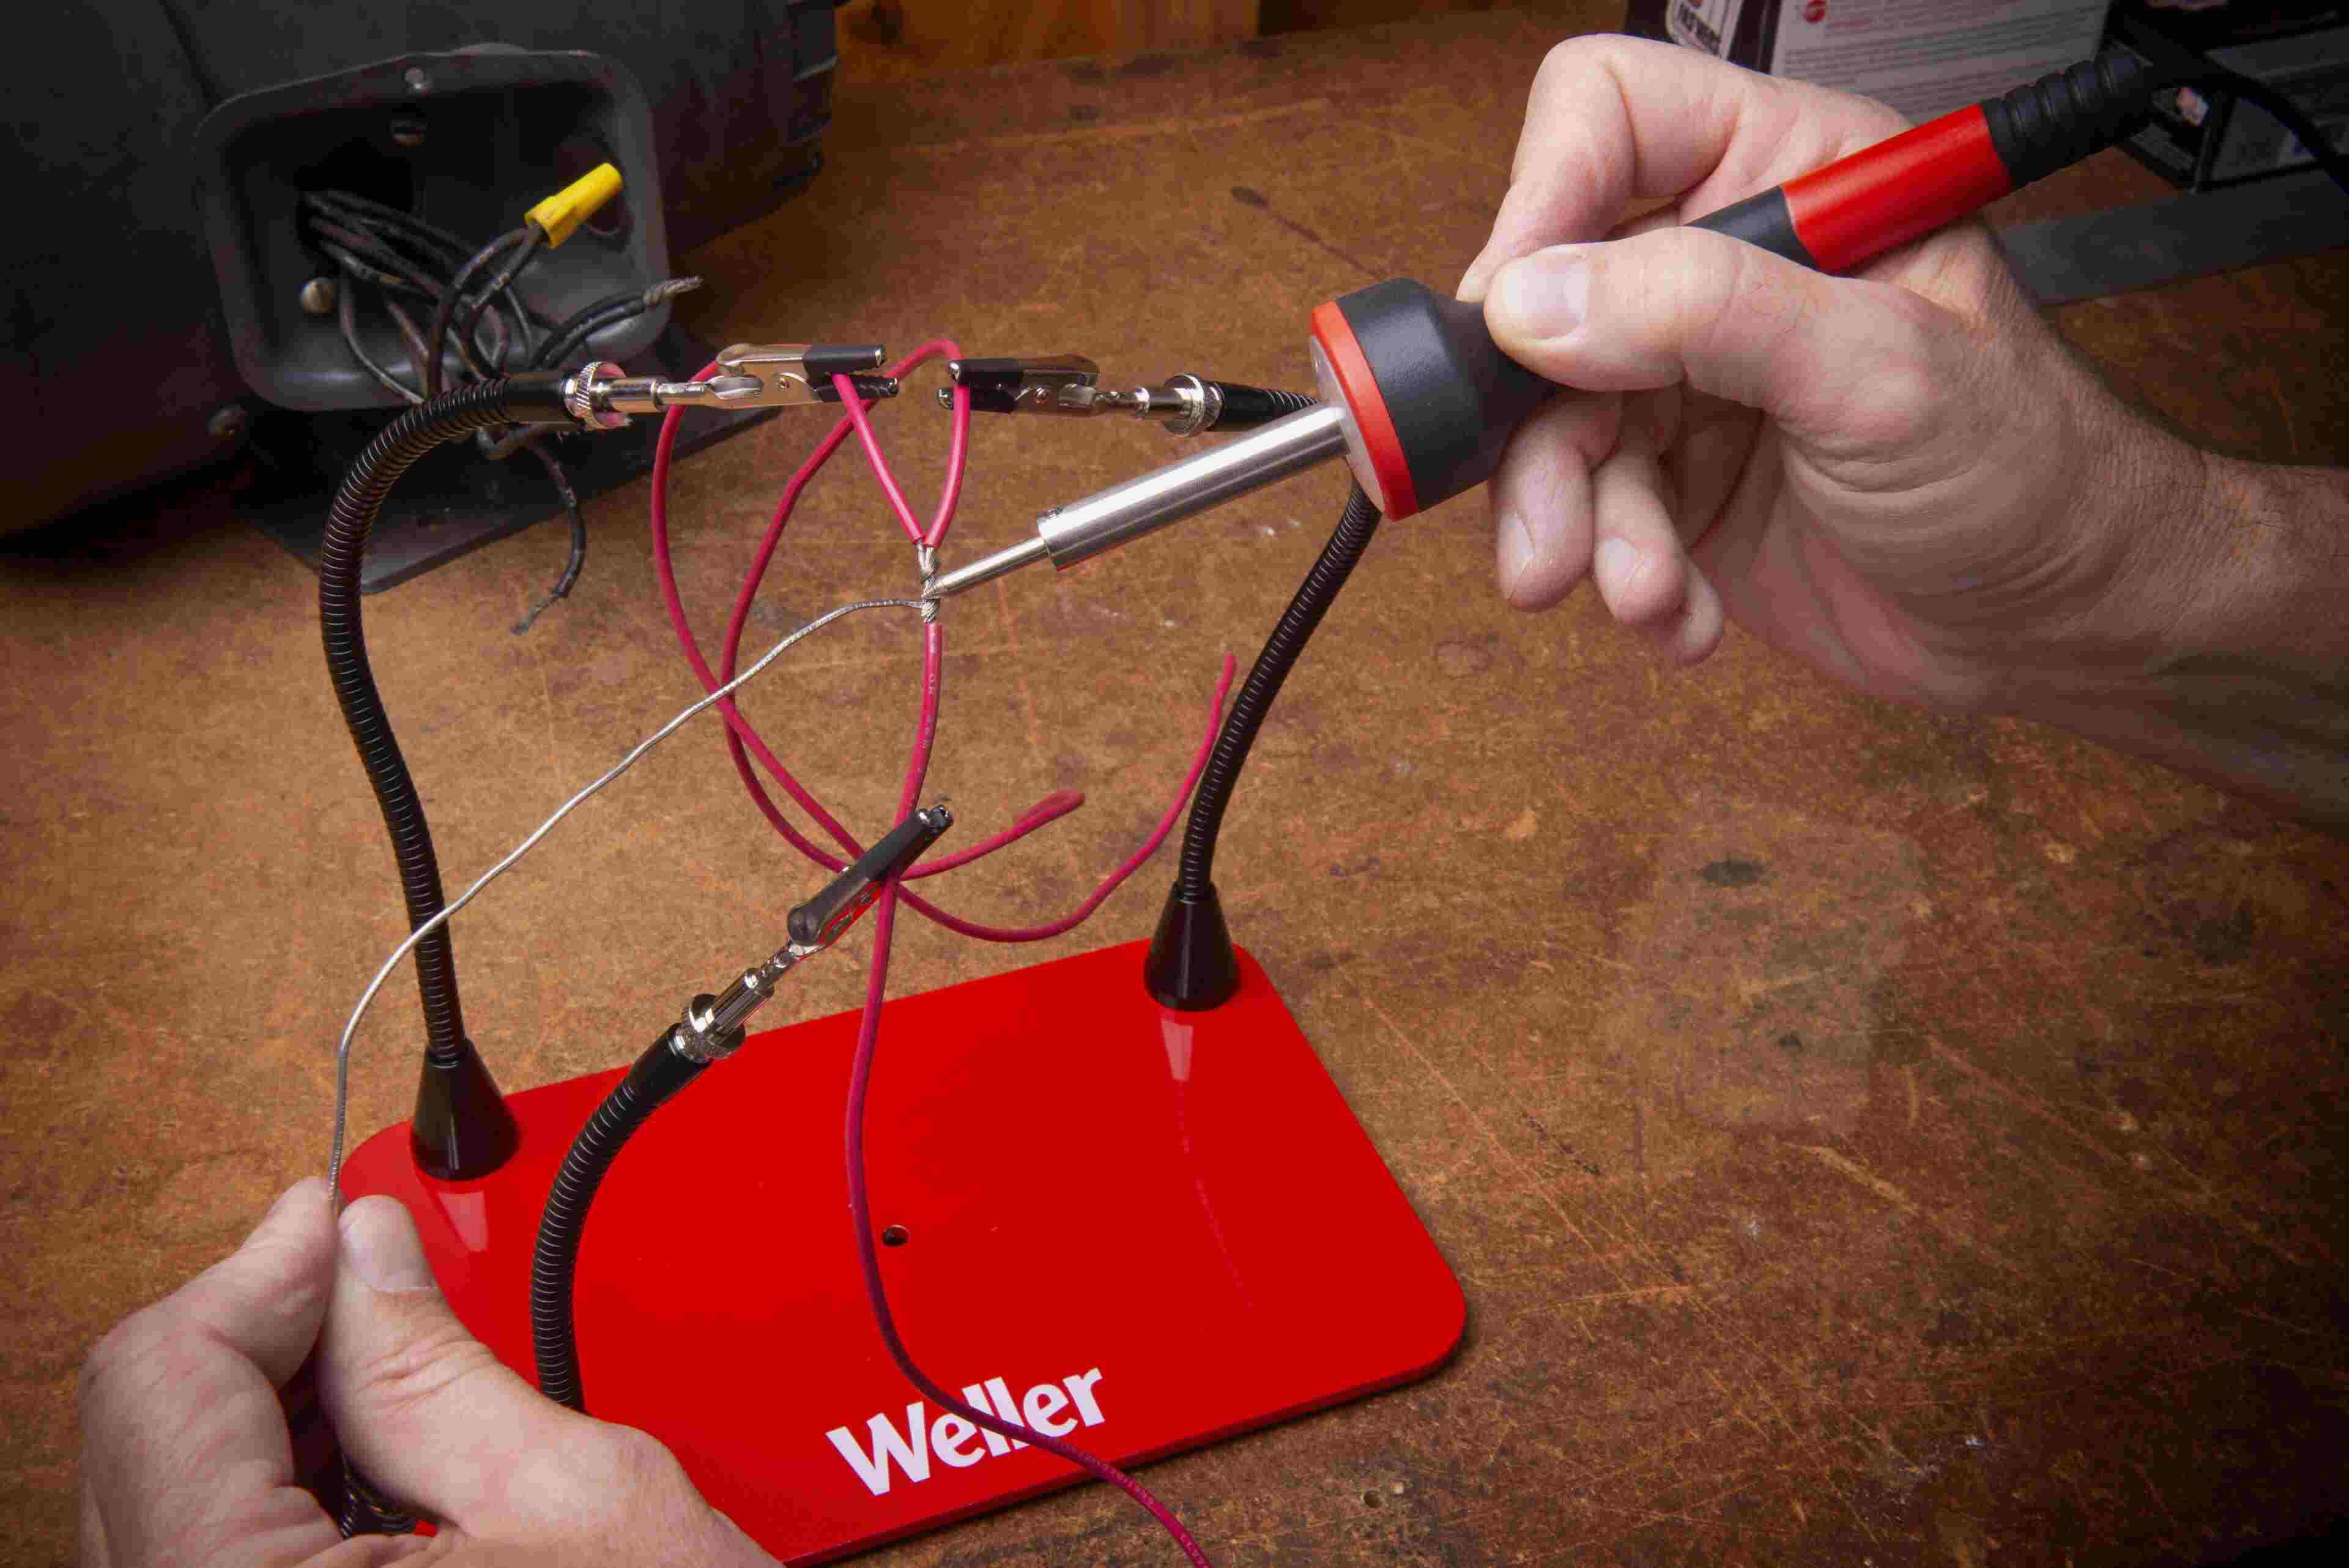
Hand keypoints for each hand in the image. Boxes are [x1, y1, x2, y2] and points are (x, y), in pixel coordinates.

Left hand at [79, 1180, 774, 1566]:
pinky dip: (275, 1500)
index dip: (261, 1271)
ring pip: (164, 1498)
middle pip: (148, 1435)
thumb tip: (362, 1249)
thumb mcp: (578, 1503)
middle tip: (378, 1284)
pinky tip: (373, 1479)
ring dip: (271, 1419)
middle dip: (268, 1340)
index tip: (338, 1216)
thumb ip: (435, 1365)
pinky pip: (204, 1559)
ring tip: (393, 1385)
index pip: (166, 1380)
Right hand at [1458, 35, 2206, 710]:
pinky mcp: (1678, 483)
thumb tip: (1538, 298)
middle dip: (1545, 431)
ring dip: (1580, 525)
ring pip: (1551, 426)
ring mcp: (1693, 380)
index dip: (1544, 200)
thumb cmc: (2031, 471)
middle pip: (1547, 301)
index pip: (1610, 118)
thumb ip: (1707, 314)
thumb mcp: (1880, 371)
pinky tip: (1681, 609)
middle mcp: (1725, 269)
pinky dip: (1620, 577)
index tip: (1515, 316)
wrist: (2059, 624)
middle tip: (1550, 524)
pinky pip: (1587, 515)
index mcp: (1789, 177)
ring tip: (1640, 586)